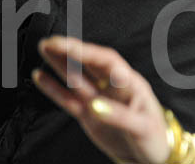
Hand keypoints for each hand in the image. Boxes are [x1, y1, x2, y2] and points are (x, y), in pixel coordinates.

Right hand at [32, 36, 169, 163]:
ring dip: (59, 63)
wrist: (151, 157)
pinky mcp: (88, 114)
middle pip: (87, 63)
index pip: (106, 61)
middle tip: (50, 41)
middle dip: (69, 51)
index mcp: (129, 83)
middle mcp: (111, 87)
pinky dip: (53, 88)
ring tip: (43, 48)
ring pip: (75, 77)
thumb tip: (95, 107)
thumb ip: (120, 116)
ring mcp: (97, 100)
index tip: (69, 46)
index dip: (87, 52)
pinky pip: (68, 99)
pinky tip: (40, 76)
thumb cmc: (154, 138)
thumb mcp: (143, 127)